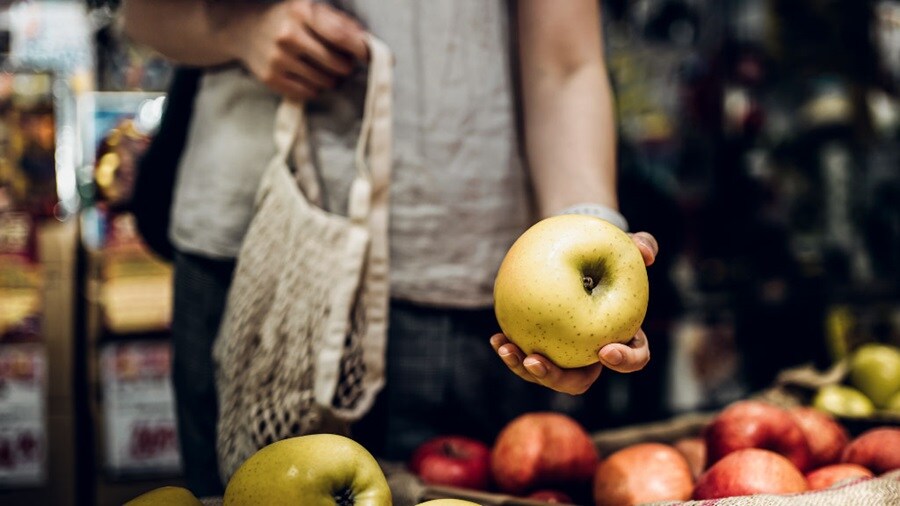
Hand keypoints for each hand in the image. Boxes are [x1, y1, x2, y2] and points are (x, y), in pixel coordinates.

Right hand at [218, 0, 367, 100]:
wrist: (244, 30)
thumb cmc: (288, 19)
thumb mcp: (311, 9)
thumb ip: (341, 23)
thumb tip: (368, 43)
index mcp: (302, 12)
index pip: (340, 36)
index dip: (361, 50)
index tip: (371, 57)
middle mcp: (288, 35)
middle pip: (337, 64)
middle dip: (346, 67)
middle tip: (342, 63)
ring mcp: (278, 58)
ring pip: (325, 82)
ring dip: (331, 79)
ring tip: (323, 69)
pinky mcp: (270, 78)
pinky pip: (309, 93)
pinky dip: (315, 89)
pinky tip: (308, 76)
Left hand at [490, 231, 657, 394]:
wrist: (579, 255)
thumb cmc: (608, 253)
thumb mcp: (628, 244)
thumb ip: (642, 245)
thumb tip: (646, 252)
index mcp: (624, 338)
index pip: (632, 358)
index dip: (623, 361)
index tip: (604, 351)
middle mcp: (593, 354)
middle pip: (579, 380)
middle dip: (556, 377)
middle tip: (536, 361)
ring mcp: (566, 355)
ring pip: (547, 374)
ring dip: (524, 368)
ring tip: (507, 349)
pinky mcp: (542, 347)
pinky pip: (525, 356)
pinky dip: (510, 351)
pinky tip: (496, 338)